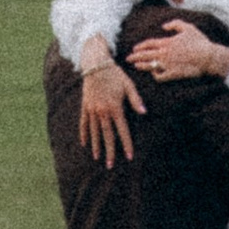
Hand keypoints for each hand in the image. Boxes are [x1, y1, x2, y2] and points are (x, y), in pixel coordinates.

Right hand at [77, 47, 144, 162]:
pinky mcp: (85, 106)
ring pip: (94, 132)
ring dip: (96, 145)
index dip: (126, 144)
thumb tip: (144, 113)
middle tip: (110, 165)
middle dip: (109, 151)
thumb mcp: (128, 85)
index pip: (122, 130)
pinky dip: (84, 134)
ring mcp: (92, 109)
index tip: (129, 156)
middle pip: (107, 135)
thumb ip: (136, 100)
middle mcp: (102, 111)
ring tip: (97, 158)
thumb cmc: (115, 75)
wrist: (95, 64)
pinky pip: (83, 123)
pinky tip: (84, 144)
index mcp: (115, 107)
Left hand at [128, 19, 228, 82]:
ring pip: (150, 66)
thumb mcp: (187, 27)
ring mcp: (168, 64)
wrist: (208, 57)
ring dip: (141, 66)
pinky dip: (155, 75)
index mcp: (167, 42)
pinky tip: (153, 74)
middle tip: (128, 59)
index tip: (134, 49)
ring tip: (135, 66)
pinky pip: (160, 76)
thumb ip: (174, 24)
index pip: (149, 44)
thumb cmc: (199, 41)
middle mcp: (165, 53)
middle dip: (135, 56)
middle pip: (146, 55)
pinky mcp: (174, 74)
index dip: (140, 46)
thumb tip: (163, 26)